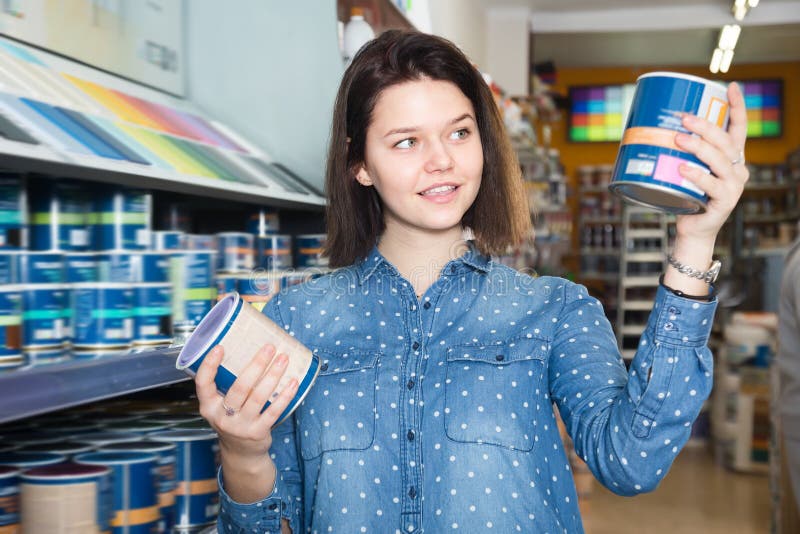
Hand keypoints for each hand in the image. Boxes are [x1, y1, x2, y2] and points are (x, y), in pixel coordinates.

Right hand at [195, 344, 298, 479]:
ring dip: (273, 376)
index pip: (203, 384)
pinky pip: (273, 411)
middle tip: (269, 348)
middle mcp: (222, 417)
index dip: (209, 365)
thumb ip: (226, 384)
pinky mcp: (257, 433)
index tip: (219, 347)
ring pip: (258, 397)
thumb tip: (247, 349)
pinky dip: (284, 396)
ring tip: (284, 359)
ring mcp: (240, 426)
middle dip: (256, 365)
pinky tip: (293, 382)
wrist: (241, 453)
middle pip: (239, 388)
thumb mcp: (221, 405)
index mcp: (208, 406)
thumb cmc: (233, 419)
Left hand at [673, 81, 748, 241]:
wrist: (692, 229)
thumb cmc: (686, 195)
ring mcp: (734, 186)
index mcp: (731, 156)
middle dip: (706, 127)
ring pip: (720, 161)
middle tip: (684, 119)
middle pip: (726, 141)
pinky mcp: (725, 202)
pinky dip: (697, 175)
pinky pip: (712, 185)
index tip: (731, 86)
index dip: (737, 106)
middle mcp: (738, 168)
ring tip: (679, 140)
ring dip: (699, 147)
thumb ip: (677, 150)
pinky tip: (683, 169)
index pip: (738, 128)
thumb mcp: (684, 168)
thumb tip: (645, 126)